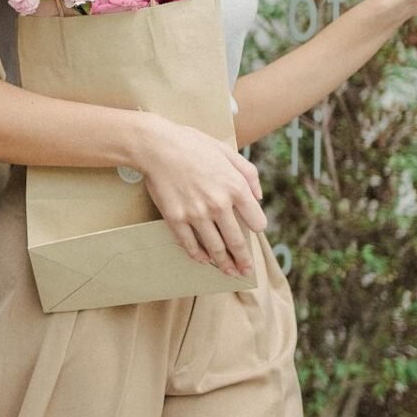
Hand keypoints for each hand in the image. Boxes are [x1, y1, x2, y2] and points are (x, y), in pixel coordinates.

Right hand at [135, 115, 266, 276]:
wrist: (157, 147)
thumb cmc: (192, 145)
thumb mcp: (227, 151)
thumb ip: (248, 173)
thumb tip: (258, 196)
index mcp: (235, 187)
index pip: (257, 221)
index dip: (256, 227)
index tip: (253, 231)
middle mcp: (219, 205)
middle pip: (237, 242)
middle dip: (244, 260)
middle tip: (246, 271)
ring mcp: (196, 214)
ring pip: (215, 249)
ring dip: (224, 264)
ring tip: (229, 272)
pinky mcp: (176, 219)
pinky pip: (190, 245)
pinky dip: (198, 256)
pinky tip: (203, 259)